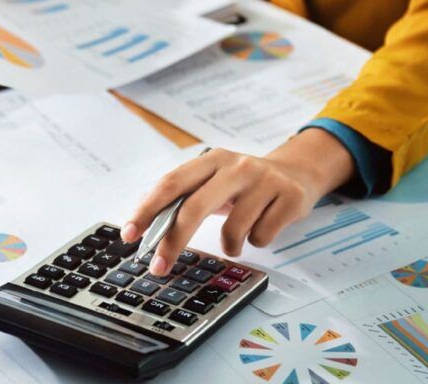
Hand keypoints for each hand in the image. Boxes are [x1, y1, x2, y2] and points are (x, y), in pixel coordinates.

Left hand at [121, 129, 354, 275]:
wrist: (298, 171)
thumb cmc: (244, 183)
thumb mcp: (213, 180)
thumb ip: (183, 197)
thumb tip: (144, 225)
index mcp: (212, 159)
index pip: (172, 183)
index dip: (147, 209)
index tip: (129, 234)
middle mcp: (237, 166)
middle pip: (195, 207)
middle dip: (173, 242)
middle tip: (159, 267)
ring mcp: (265, 181)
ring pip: (233, 231)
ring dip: (230, 245)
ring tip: (237, 237)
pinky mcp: (289, 198)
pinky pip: (261, 238)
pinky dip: (256, 241)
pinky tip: (262, 226)